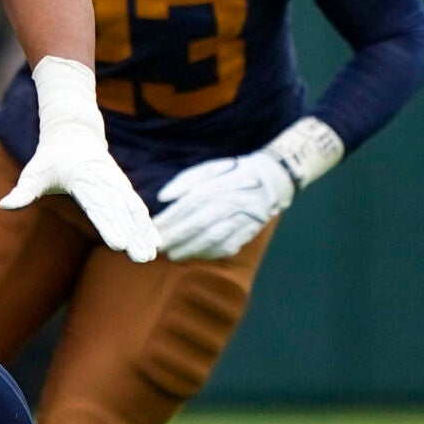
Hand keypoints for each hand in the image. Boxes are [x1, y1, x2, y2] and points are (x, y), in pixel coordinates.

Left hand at [0, 57, 159, 261]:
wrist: (74, 133)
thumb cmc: (50, 158)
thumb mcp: (34, 172)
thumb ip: (23, 191)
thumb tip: (5, 205)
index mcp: (83, 178)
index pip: (98, 206)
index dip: (109, 225)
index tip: (118, 244)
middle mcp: (104, 181)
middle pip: (120, 212)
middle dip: (132, 235)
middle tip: (140, 258)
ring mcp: (117, 183)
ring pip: (133, 210)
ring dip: (143, 233)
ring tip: (149, 257)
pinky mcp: (123, 187)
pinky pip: (137, 207)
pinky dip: (146, 224)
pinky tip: (154, 243)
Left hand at [153, 151, 295, 261]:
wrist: (271, 180)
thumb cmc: (232, 173)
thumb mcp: (208, 169)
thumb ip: (184, 181)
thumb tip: (162, 197)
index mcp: (214, 187)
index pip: (185, 207)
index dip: (168, 220)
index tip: (152, 229)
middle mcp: (226, 205)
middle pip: (195, 226)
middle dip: (174, 238)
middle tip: (157, 248)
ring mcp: (238, 220)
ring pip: (210, 239)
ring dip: (189, 250)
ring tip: (172, 255)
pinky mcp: (247, 232)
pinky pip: (226, 247)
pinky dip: (208, 253)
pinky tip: (195, 255)